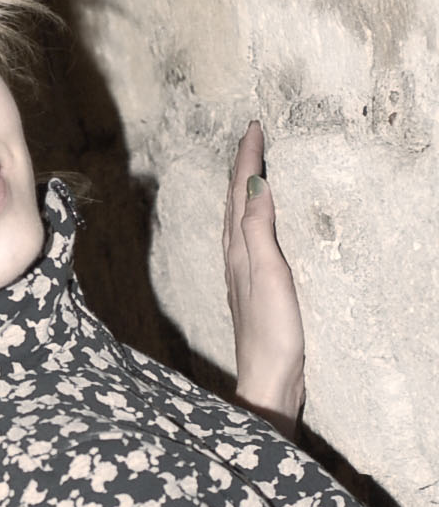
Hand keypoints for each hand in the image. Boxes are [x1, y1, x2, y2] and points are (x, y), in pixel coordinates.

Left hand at [223, 121, 304, 438]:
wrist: (269, 379)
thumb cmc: (270, 331)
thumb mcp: (267, 273)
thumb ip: (258, 229)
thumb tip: (255, 185)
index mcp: (238, 250)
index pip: (241, 193)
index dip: (247, 159)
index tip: (254, 127)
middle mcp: (235, 259)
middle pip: (236, 203)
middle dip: (244, 168)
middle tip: (253, 137)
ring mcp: (243, 276)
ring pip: (240, 221)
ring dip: (246, 192)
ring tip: (254, 169)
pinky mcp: (255, 291)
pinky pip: (250, 240)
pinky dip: (254, 219)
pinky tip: (259, 226)